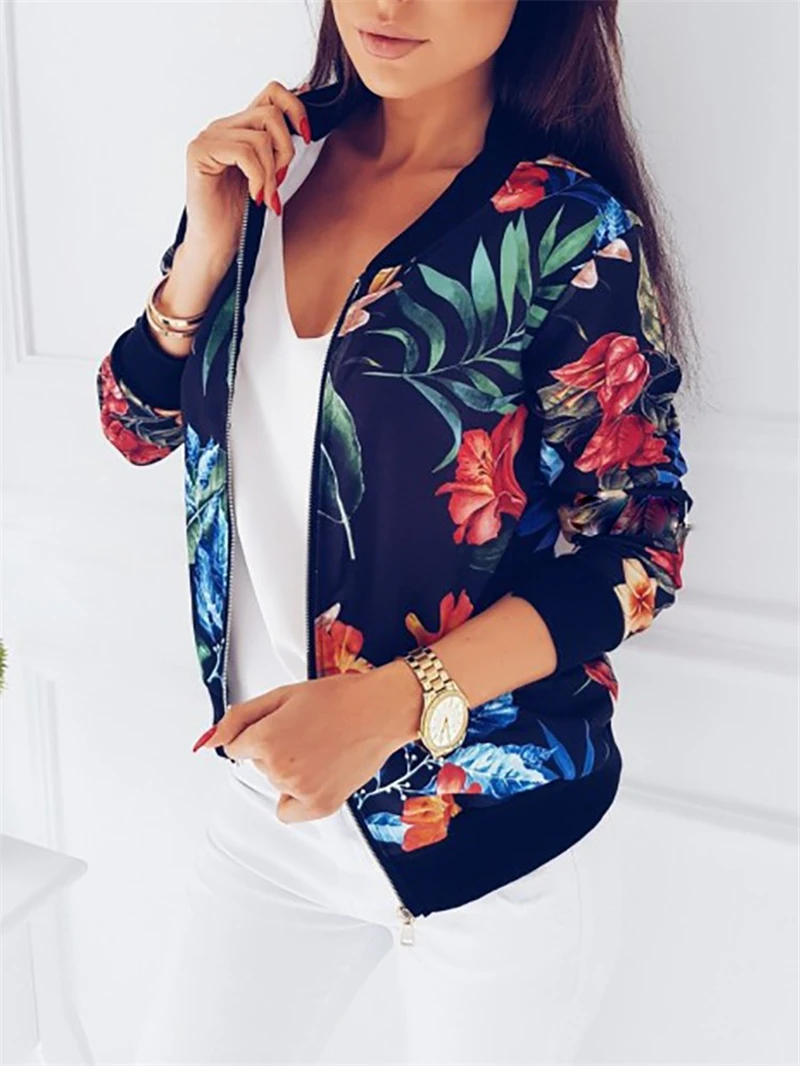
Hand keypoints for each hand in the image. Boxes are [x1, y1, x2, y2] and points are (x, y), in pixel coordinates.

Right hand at [183, 79, 310, 265]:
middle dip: (285, 150)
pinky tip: (254, 196)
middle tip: (279, 181)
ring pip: (259, 137)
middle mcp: (223, 126)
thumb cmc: (239, 215)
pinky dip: (257, 177)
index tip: (308, 137)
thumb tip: (305, 116)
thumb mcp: (269, 175)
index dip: (296, 108)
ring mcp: (209, 137)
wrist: (215, 244)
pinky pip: (244, 152)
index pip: (272, 92)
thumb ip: (278, 146)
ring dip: (271, 172)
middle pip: (271, 113)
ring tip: (266, 195)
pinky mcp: (200, 152)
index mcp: (240, 127)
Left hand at [194, 660, 422, 823]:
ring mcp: (299, 789)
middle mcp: (278, 767)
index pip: (236, 746)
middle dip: (274, 748)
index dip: (258, 731)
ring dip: (289, 770)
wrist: (380, 710)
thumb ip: (239, 718)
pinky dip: (297, 798)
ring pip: (274, 783)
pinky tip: (317, 774)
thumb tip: (207, 741)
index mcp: (265, 737)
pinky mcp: (320, 806)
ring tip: (320, 746)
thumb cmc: (338, 697)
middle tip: (307, 729)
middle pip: (257, 764)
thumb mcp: (282, 695)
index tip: (282, 723)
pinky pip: (288, 811)